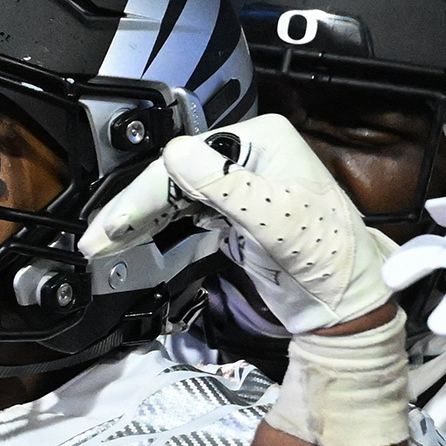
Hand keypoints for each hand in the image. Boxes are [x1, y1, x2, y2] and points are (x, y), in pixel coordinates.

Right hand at [82, 113, 395, 334]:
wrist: (348, 304)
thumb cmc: (329, 257)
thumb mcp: (279, 221)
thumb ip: (228, 188)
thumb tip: (175, 153)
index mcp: (263, 141)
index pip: (189, 159)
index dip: (147, 192)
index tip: (114, 223)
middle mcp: (248, 155)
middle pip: (177, 176)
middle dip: (135, 209)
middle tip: (97, 241)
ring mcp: (240, 186)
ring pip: (177, 196)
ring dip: (141, 221)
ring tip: (103, 247)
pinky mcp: (234, 217)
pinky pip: (187, 218)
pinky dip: (159, 232)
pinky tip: (133, 245)